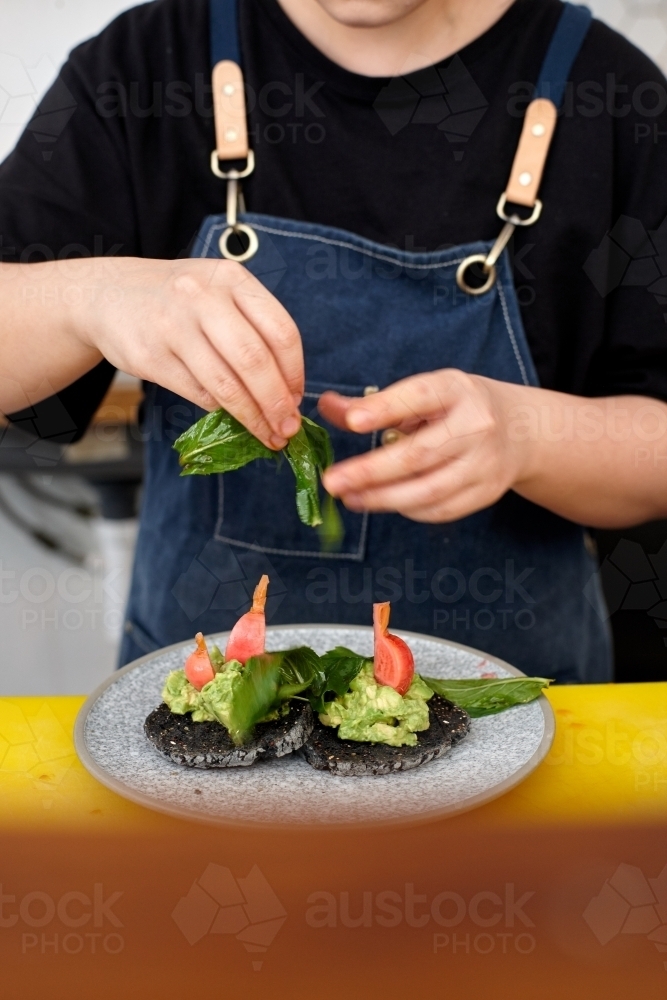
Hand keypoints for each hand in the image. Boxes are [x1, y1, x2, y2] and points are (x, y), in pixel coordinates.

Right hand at [74, 257, 302, 448]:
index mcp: (231, 279)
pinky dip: (219, 412)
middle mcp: (202, 297)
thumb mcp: (218, 293)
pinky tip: (231, 419)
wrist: (107, 295)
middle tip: (288, 428)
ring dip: (251, 418)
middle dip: (276, 402)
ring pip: (225, 385)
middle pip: (255, 361)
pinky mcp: (149, 356)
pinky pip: (197, 393)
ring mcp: (172, 327)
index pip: (280, 331)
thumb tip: (288, 391)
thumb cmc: (178, 299)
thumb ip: (253, 328)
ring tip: (267, 435)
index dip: (295, 372)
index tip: (298, 398)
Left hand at [320, 369, 528, 522]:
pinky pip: (440, 509)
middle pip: (419, 454)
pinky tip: (381, 503)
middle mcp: (475, 426)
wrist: (520, 430)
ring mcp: (484, 463)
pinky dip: (407, 509)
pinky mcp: (485, 492)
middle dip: (371, 471)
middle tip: (333, 480)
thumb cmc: (457, 407)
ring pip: (428, 490)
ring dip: (382, 498)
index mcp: (456, 390)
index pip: (419, 398)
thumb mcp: (423, 394)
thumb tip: (327, 407)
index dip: (385, 410)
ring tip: (349, 498)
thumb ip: (374, 404)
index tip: (352, 422)